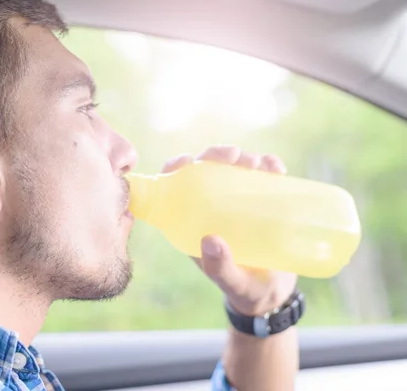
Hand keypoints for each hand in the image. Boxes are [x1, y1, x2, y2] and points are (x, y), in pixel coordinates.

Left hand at [161, 146, 297, 315]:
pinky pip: (262, 176)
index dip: (175, 167)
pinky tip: (276, 167)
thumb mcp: (231, 281)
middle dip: (216, 155)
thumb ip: (219, 267)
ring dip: (244, 158)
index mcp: (191, 221)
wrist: (274, 294)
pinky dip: (268, 166)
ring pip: (233, 168)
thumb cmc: (244, 289)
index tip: (188, 160)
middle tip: (236, 157)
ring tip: (260, 164)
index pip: (175, 186)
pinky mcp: (262, 200)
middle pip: (205, 169)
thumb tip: (210, 241)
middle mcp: (210, 206)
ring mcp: (236, 201)